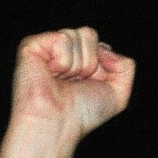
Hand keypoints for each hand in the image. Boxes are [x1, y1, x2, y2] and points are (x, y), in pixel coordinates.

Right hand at [10, 27, 134, 138]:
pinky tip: (51, 74)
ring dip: (77, 65)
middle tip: (74, 83)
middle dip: (90, 63)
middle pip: (89, 34)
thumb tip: (104, 48)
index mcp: (80, 60)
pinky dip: (63, 61)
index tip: (90, 85)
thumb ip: (126, 66)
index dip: (102, 65)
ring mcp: (47, 47)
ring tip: (62, 80)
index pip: (101, 45)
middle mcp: (63, 52)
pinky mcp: (32, 45)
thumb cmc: (83, 113)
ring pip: (77, 34)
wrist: (57, 123)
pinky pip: (62, 38)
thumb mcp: (119, 94)